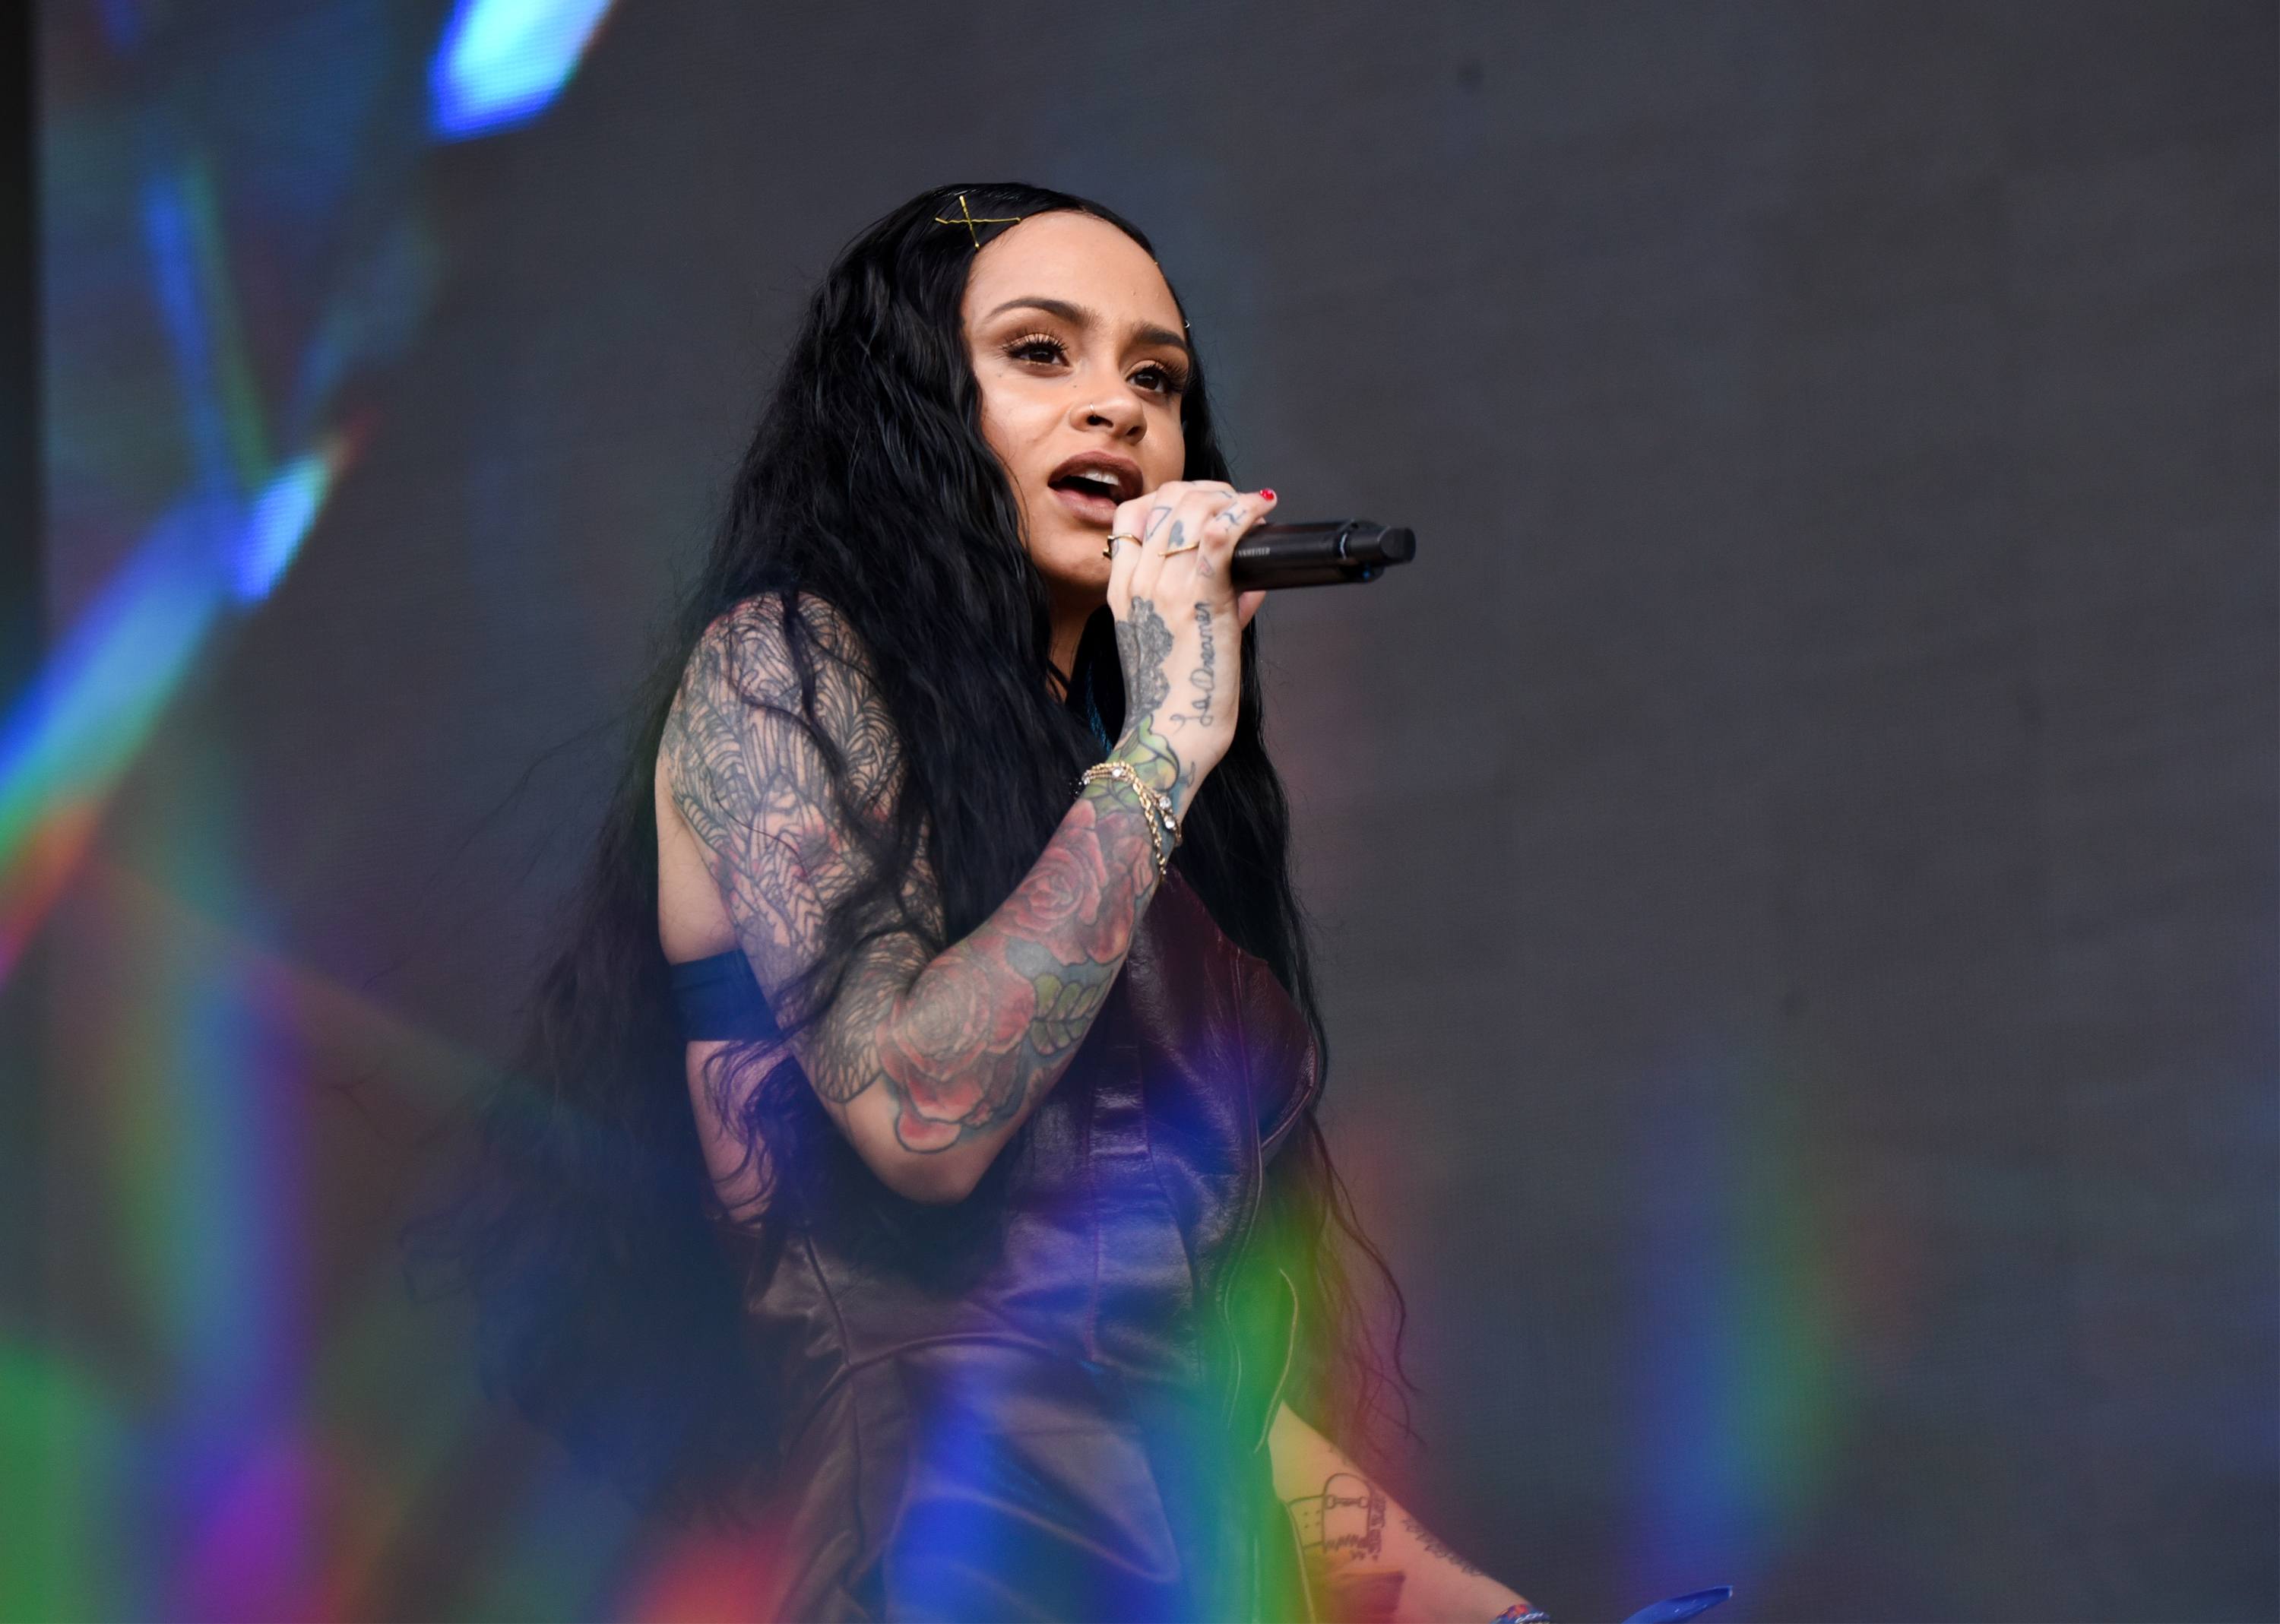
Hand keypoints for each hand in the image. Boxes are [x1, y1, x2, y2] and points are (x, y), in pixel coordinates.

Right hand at [1104, 479, 1274, 815]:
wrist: (1169, 738)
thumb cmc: (1175, 700)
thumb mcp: (1172, 642)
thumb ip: (1205, 603)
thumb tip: (1248, 582)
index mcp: (1122, 592)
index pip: (1131, 516)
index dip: (1167, 498)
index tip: (1201, 505)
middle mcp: (1138, 583)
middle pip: (1162, 501)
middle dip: (1204, 490)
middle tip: (1234, 502)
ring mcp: (1165, 588)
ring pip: (1189, 508)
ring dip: (1226, 497)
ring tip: (1249, 507)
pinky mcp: (1198, 600)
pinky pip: (1219, 534)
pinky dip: (1243, 513)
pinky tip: (1260, 511)